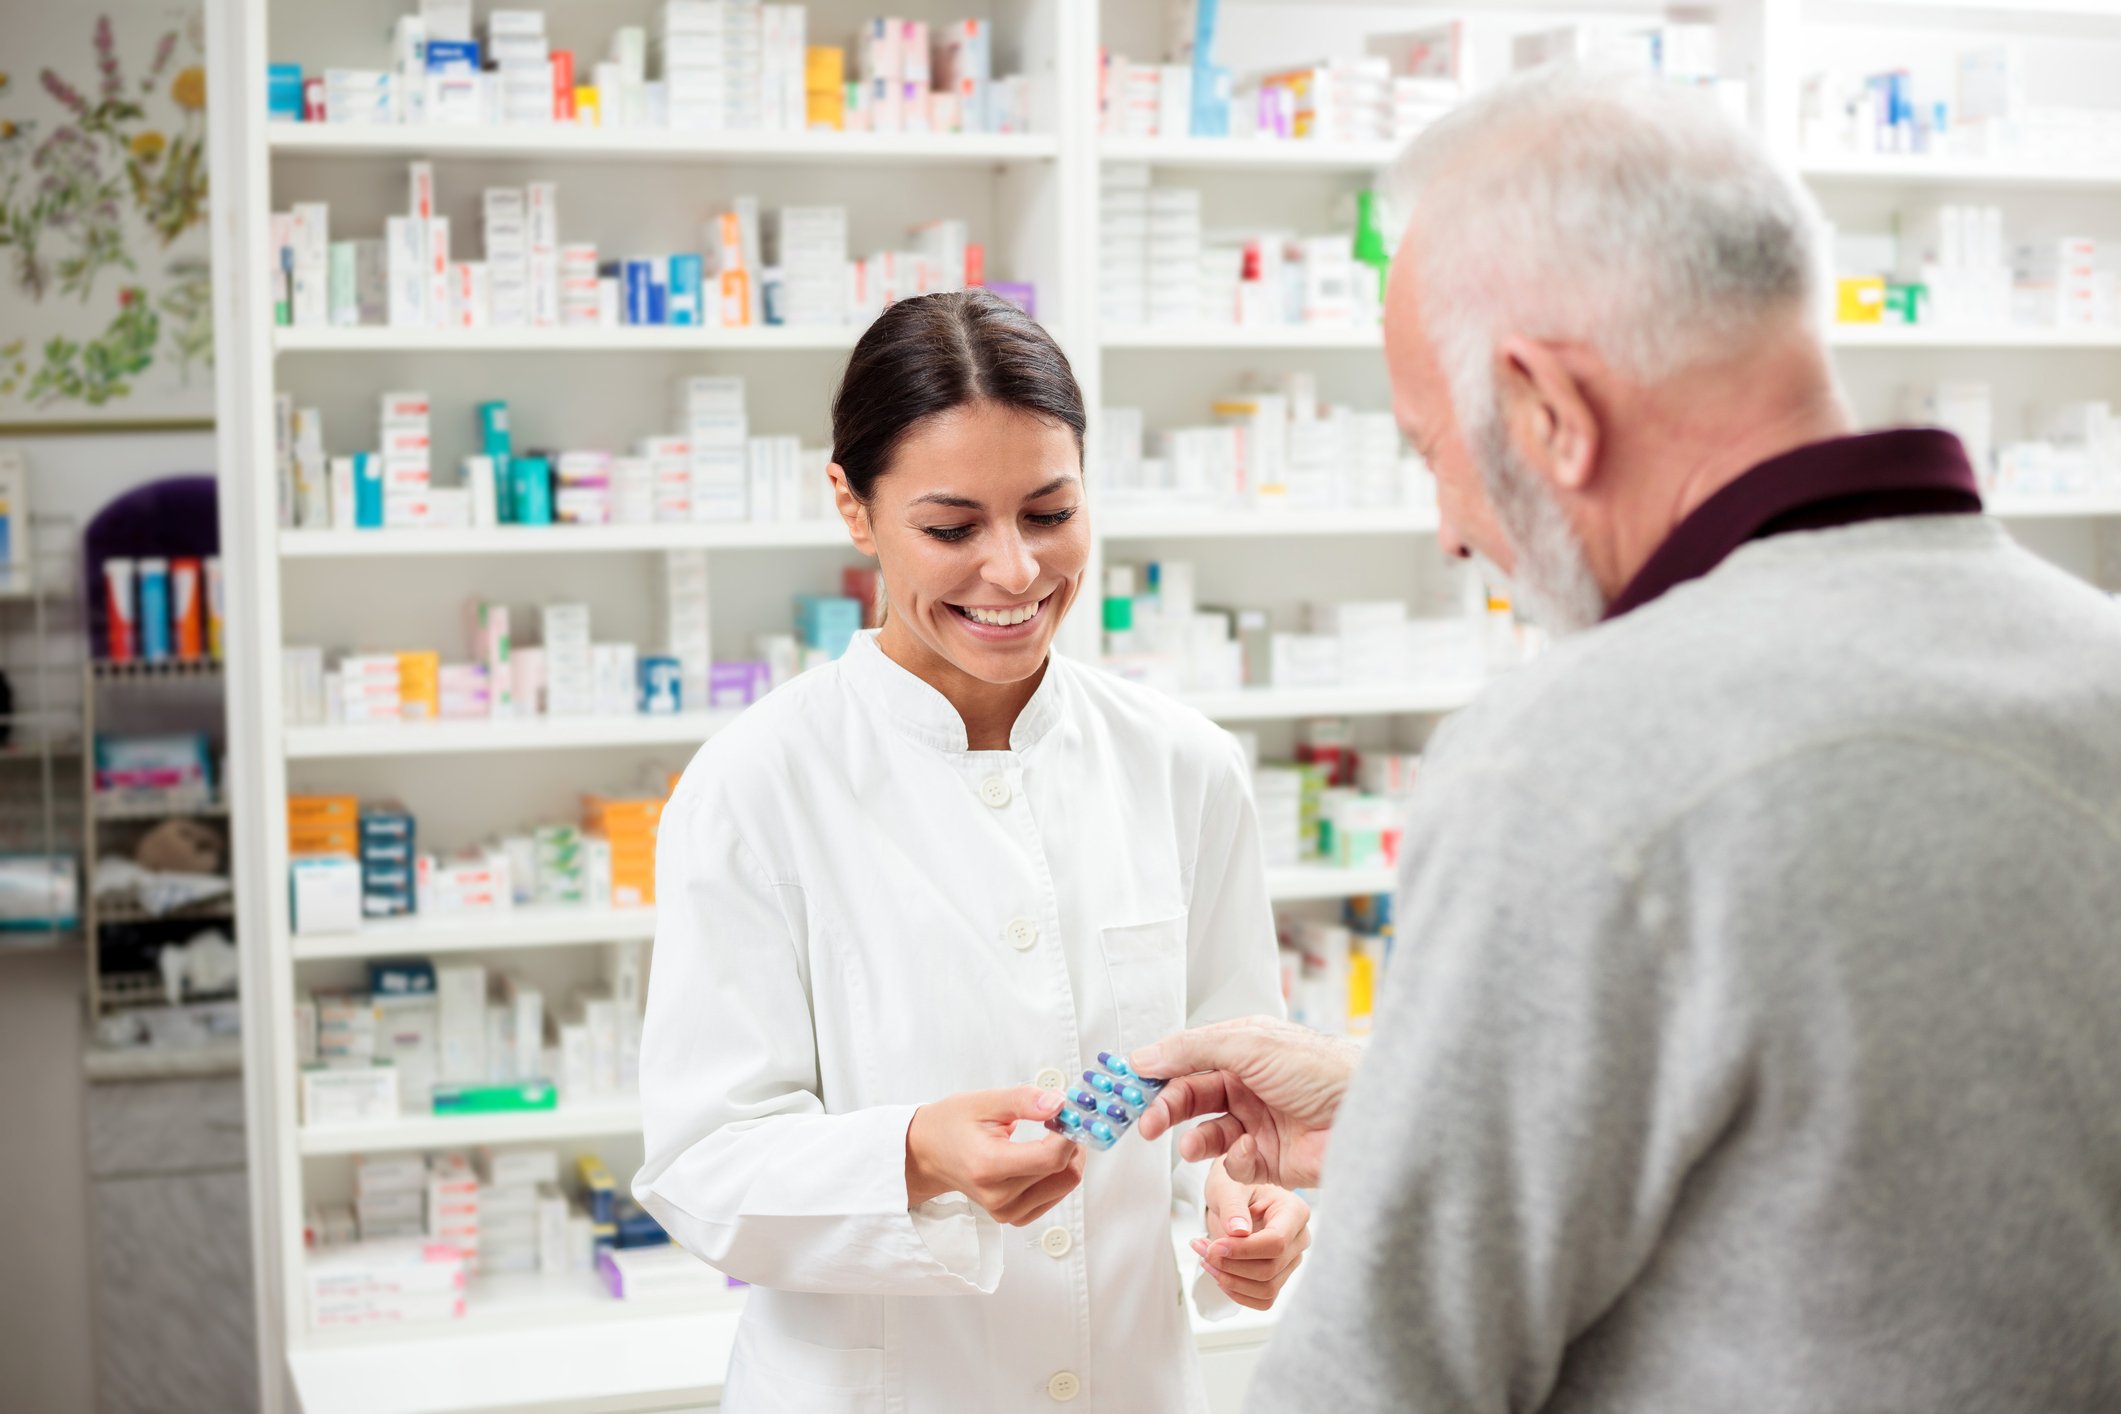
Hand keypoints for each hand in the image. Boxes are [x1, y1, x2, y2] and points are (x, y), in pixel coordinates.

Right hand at [904, 1086, 1086, 1225]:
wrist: (929, 1153)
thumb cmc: (953, 1124)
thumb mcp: (985, 1101)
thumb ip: (1024, 1101)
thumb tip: (1059, 1103)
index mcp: (988, 1166)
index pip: (1049, 1158)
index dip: (1069, 1133)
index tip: (1070, 1113)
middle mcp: (998, 1196)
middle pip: (1062, 1173)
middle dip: (1072, 1142)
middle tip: (1063, 1119)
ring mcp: (1006, 1211)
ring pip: (1064, 1185)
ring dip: (1069, 1158)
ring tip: (1052, 1134)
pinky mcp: (1013, 1217)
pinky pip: (1055, 1196)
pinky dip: (1058, 1173)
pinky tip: (1043, 1155)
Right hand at [1132, 1017, 1359, 1188]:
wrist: (1367, 1119)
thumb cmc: (1321, 1070)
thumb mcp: (1250, 1045)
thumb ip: (1192, 1050)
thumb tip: (1145, 1055)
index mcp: (1243, 1050)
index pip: (1187, 1059)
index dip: (1157, 1072)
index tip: (1128, 1086)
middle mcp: (1248, 1085)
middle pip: (1190, 1097)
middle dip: (1166, 1110)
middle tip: (1144, 1123)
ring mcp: (1258, 1123)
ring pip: (1206, 1134)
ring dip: (1194, 1139)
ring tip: (1193, 1145)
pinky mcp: (1269, 1161)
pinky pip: (1234, 1164)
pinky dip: (1235, 1161)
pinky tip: (1251, 1152)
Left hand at [1194, 1162, 1309, 1311]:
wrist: (1233, 1196)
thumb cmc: (1234, 1185)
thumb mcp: (1227, 1187)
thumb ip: (1232, 1207)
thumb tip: (1238, 1232)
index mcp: (1294, 1211)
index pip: (1276, 1242)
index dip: (1243, 1250)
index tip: (1215, 1247)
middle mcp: (1298, 1238)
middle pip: (1270, 1269)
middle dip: (1231, 1265)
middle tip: (1203, 1250)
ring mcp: (1290, 1260)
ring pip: (1266, 1288)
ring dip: (1229, 1280)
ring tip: (1206, 1259)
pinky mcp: (1279, 1276)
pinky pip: (1263, 1299)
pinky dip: (1236, 1292)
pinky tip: (1218, 1273)